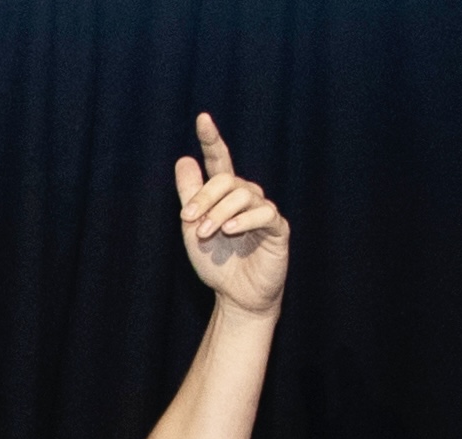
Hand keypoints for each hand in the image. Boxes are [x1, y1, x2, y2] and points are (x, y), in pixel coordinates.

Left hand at [173, 114, 287, 317]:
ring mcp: (264, 211)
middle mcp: (246, 197)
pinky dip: (244, 220)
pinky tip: (229, 230)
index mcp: (225, 195)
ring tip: (206, 233)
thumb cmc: (217, 264)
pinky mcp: (277, 228)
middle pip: (226, 180)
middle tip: (188, 220)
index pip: (219, 161)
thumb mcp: (194, 230)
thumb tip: (184, 159)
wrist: (236, 297)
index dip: (211, 140)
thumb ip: (190, 196)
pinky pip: (264, 213)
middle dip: (204, 197)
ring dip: (219, 212)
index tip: (202, 118)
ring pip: (243, 195)